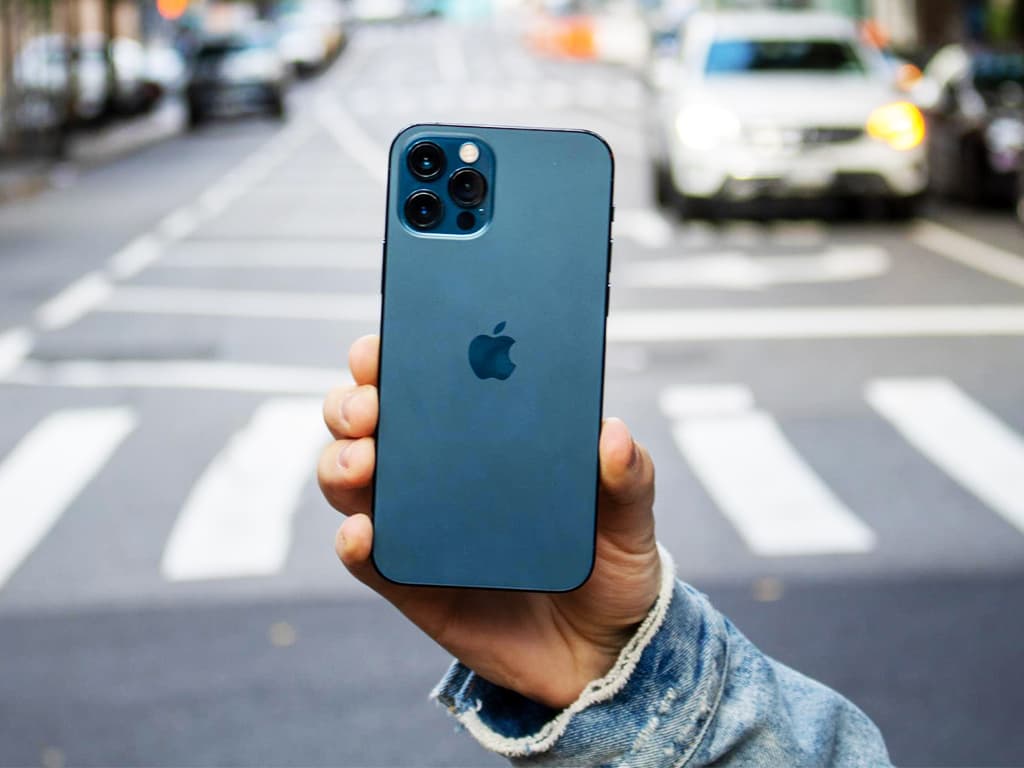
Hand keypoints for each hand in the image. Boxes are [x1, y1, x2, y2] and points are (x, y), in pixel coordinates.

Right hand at [318, 334, 660, 708]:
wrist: (601, 652)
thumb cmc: (609, 566)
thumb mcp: (629, 516)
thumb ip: (628, 476)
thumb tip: (613, 433)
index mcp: (483, 438)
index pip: (425, 382)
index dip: (393, 356)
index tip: (385, 344)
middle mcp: (437, 472)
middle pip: (368, 422)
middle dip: (351, 401)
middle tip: (371, 406)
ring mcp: (417, 525)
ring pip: (351, 479)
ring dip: (340, 461)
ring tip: (365, 461)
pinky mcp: (408, 582)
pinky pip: (365, 558)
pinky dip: (351, 539)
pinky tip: (363, 529)